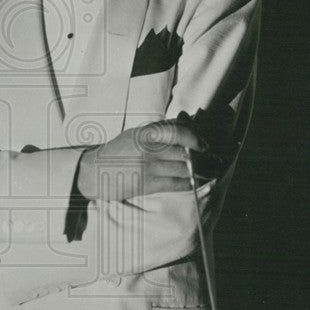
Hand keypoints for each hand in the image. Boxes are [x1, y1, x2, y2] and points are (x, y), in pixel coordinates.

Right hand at [76, 116, 208, 200]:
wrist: (93, 172)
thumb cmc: (116, 152)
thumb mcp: (134, 134)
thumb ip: (158, 130)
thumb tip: (186, 125)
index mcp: (144, 133)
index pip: (176, 131)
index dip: (195, 137)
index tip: (204, 144)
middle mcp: (147, 148)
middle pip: (184, 152)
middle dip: (204, 158)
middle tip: (217, 160)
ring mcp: (147, 167)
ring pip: (183, 168)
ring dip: (202, 171)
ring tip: (212, 172)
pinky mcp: (146, 184)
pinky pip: (175, 184)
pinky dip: (189, 183)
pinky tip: (195, 183)